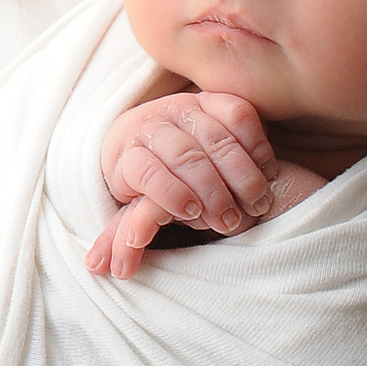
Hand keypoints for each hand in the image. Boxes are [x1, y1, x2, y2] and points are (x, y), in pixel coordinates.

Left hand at [88, 93, 276, 277]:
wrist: (150, 130)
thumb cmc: (145, 178)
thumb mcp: (130, 205)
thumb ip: (120, 234)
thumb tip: (100, 268)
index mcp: (127, 153)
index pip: (144, 170)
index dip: (168, 192)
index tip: (191, 214)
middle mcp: (153, 124)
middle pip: (183, 155)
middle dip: (211, 190)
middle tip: (231, 220)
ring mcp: (184, 106)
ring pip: (216, 136)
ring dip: (241, 173)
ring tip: (257, 203)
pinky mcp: (213, 97)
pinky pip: (239, 113)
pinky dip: (256, 143)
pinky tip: (266, 171)